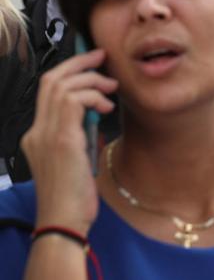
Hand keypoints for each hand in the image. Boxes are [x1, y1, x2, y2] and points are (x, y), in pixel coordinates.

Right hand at [22, 49, 117, 234]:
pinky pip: (72, 101)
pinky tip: (106, 107)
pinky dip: (92, 96)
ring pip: (61, 85)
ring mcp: (45, 135)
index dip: (69, 72)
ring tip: (111, 88)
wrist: (64, 222)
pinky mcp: (61, 140)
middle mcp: (36, 131)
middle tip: (101, 56)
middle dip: (78, 63)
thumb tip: (98, 114)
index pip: (48, 91)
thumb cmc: (74, 199)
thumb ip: (82, 135)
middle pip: (50, 80)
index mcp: (38, 136)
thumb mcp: (78, 160)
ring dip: (90, 80)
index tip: (92, 62)